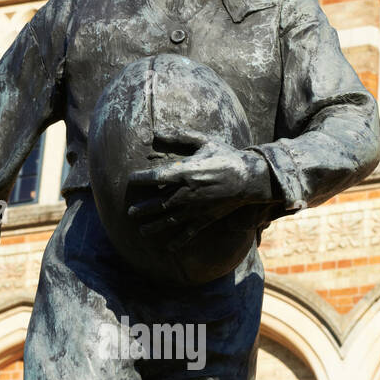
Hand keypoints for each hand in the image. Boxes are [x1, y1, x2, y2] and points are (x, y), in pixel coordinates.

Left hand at [126, 131, 272, 245]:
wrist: (249, 177)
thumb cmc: (226, 157)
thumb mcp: (205, 141)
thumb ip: (180, 136)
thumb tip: (157, 131)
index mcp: (185, 172)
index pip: (155, 176)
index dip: (141, 178)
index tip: (130, 179)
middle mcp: (186, 193)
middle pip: (158, 203)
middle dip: (143, 208)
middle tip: (130, 212)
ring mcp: (195, 208)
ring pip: (170, 220)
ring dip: (154, 226)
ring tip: (141, 231)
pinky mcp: (206, 218)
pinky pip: (189, 233)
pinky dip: (178, 241)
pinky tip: (169, 249)